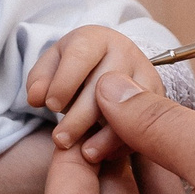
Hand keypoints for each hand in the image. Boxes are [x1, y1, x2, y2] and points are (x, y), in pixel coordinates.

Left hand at [24, 24, 163, 150]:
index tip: (50, 107)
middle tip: (60, 140)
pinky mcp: (157, 99)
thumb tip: (36, 98)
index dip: (64, 82)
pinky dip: (124, 143)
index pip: (80, 55)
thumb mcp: (54, 66)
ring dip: (105, 135)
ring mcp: (145, 74)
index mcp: (95, 39)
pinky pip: (144, 124)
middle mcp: (125, 52)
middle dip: (80, 117)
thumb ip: (39, 79)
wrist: (112, 66)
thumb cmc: (76, 69)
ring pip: (130, 106)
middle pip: (105, 83)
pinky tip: (105, 154)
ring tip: (84, 154)